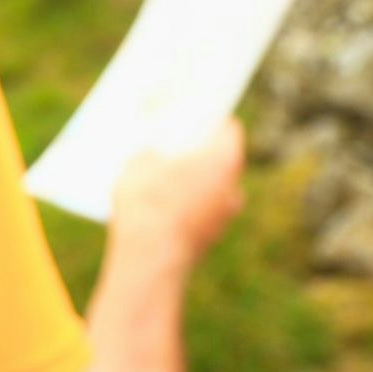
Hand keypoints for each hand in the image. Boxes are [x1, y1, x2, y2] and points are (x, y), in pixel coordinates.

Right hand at [108, 118, 245, 274]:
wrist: (150, 255)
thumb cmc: (147, 201)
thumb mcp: (139, 163)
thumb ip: (153, 153)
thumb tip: (153, 155)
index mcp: (223, 158)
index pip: (229, 128)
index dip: (211, 119)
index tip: (195, 116)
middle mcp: (233, 185)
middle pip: (222, 158)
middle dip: (201, 152)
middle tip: (175, 147)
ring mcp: (226, 214)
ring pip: (214, 187)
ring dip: (196, 182)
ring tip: (166, 180)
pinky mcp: (213, 236)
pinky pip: (204, 211)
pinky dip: (190, 206)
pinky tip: (164, 208)